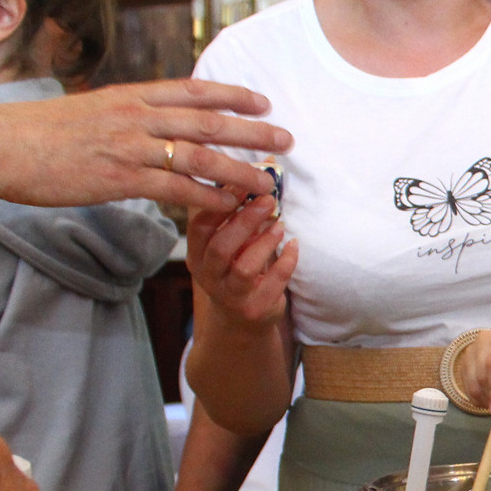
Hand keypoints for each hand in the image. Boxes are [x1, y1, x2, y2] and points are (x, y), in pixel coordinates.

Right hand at [0, 78, 291, 213]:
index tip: (263, 101)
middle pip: (209, 122)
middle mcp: (137, 117)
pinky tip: (230, 206)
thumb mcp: (92, 110)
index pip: (193, 91)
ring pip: (201, 157)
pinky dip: (208, 198)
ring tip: (269, 183)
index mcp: (131, 97)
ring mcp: (132, 147)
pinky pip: (177, 189)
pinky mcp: (122, 179)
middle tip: (286, 139)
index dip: (233, 94)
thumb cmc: (42, 132)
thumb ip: (129, 115)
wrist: (3, 146)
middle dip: (252, 132)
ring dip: (240, 170)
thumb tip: (155, 120)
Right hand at [188, 193, 296, 325]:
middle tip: (267, 201)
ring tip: (280, 225)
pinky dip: (286, 262)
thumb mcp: (232, 245)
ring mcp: (230, 295)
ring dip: (264, 242)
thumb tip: (265, 170)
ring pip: (244, 267)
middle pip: (221, 246)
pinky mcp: (254, 308)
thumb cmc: (237, 270)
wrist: (242, 320)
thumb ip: (241, 215)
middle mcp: (208, 276)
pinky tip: (293, 245)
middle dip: (245, 220)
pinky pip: (272, 283)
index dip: (221, 205)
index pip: (200, 227)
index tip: (242, 185)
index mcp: (197, 255)